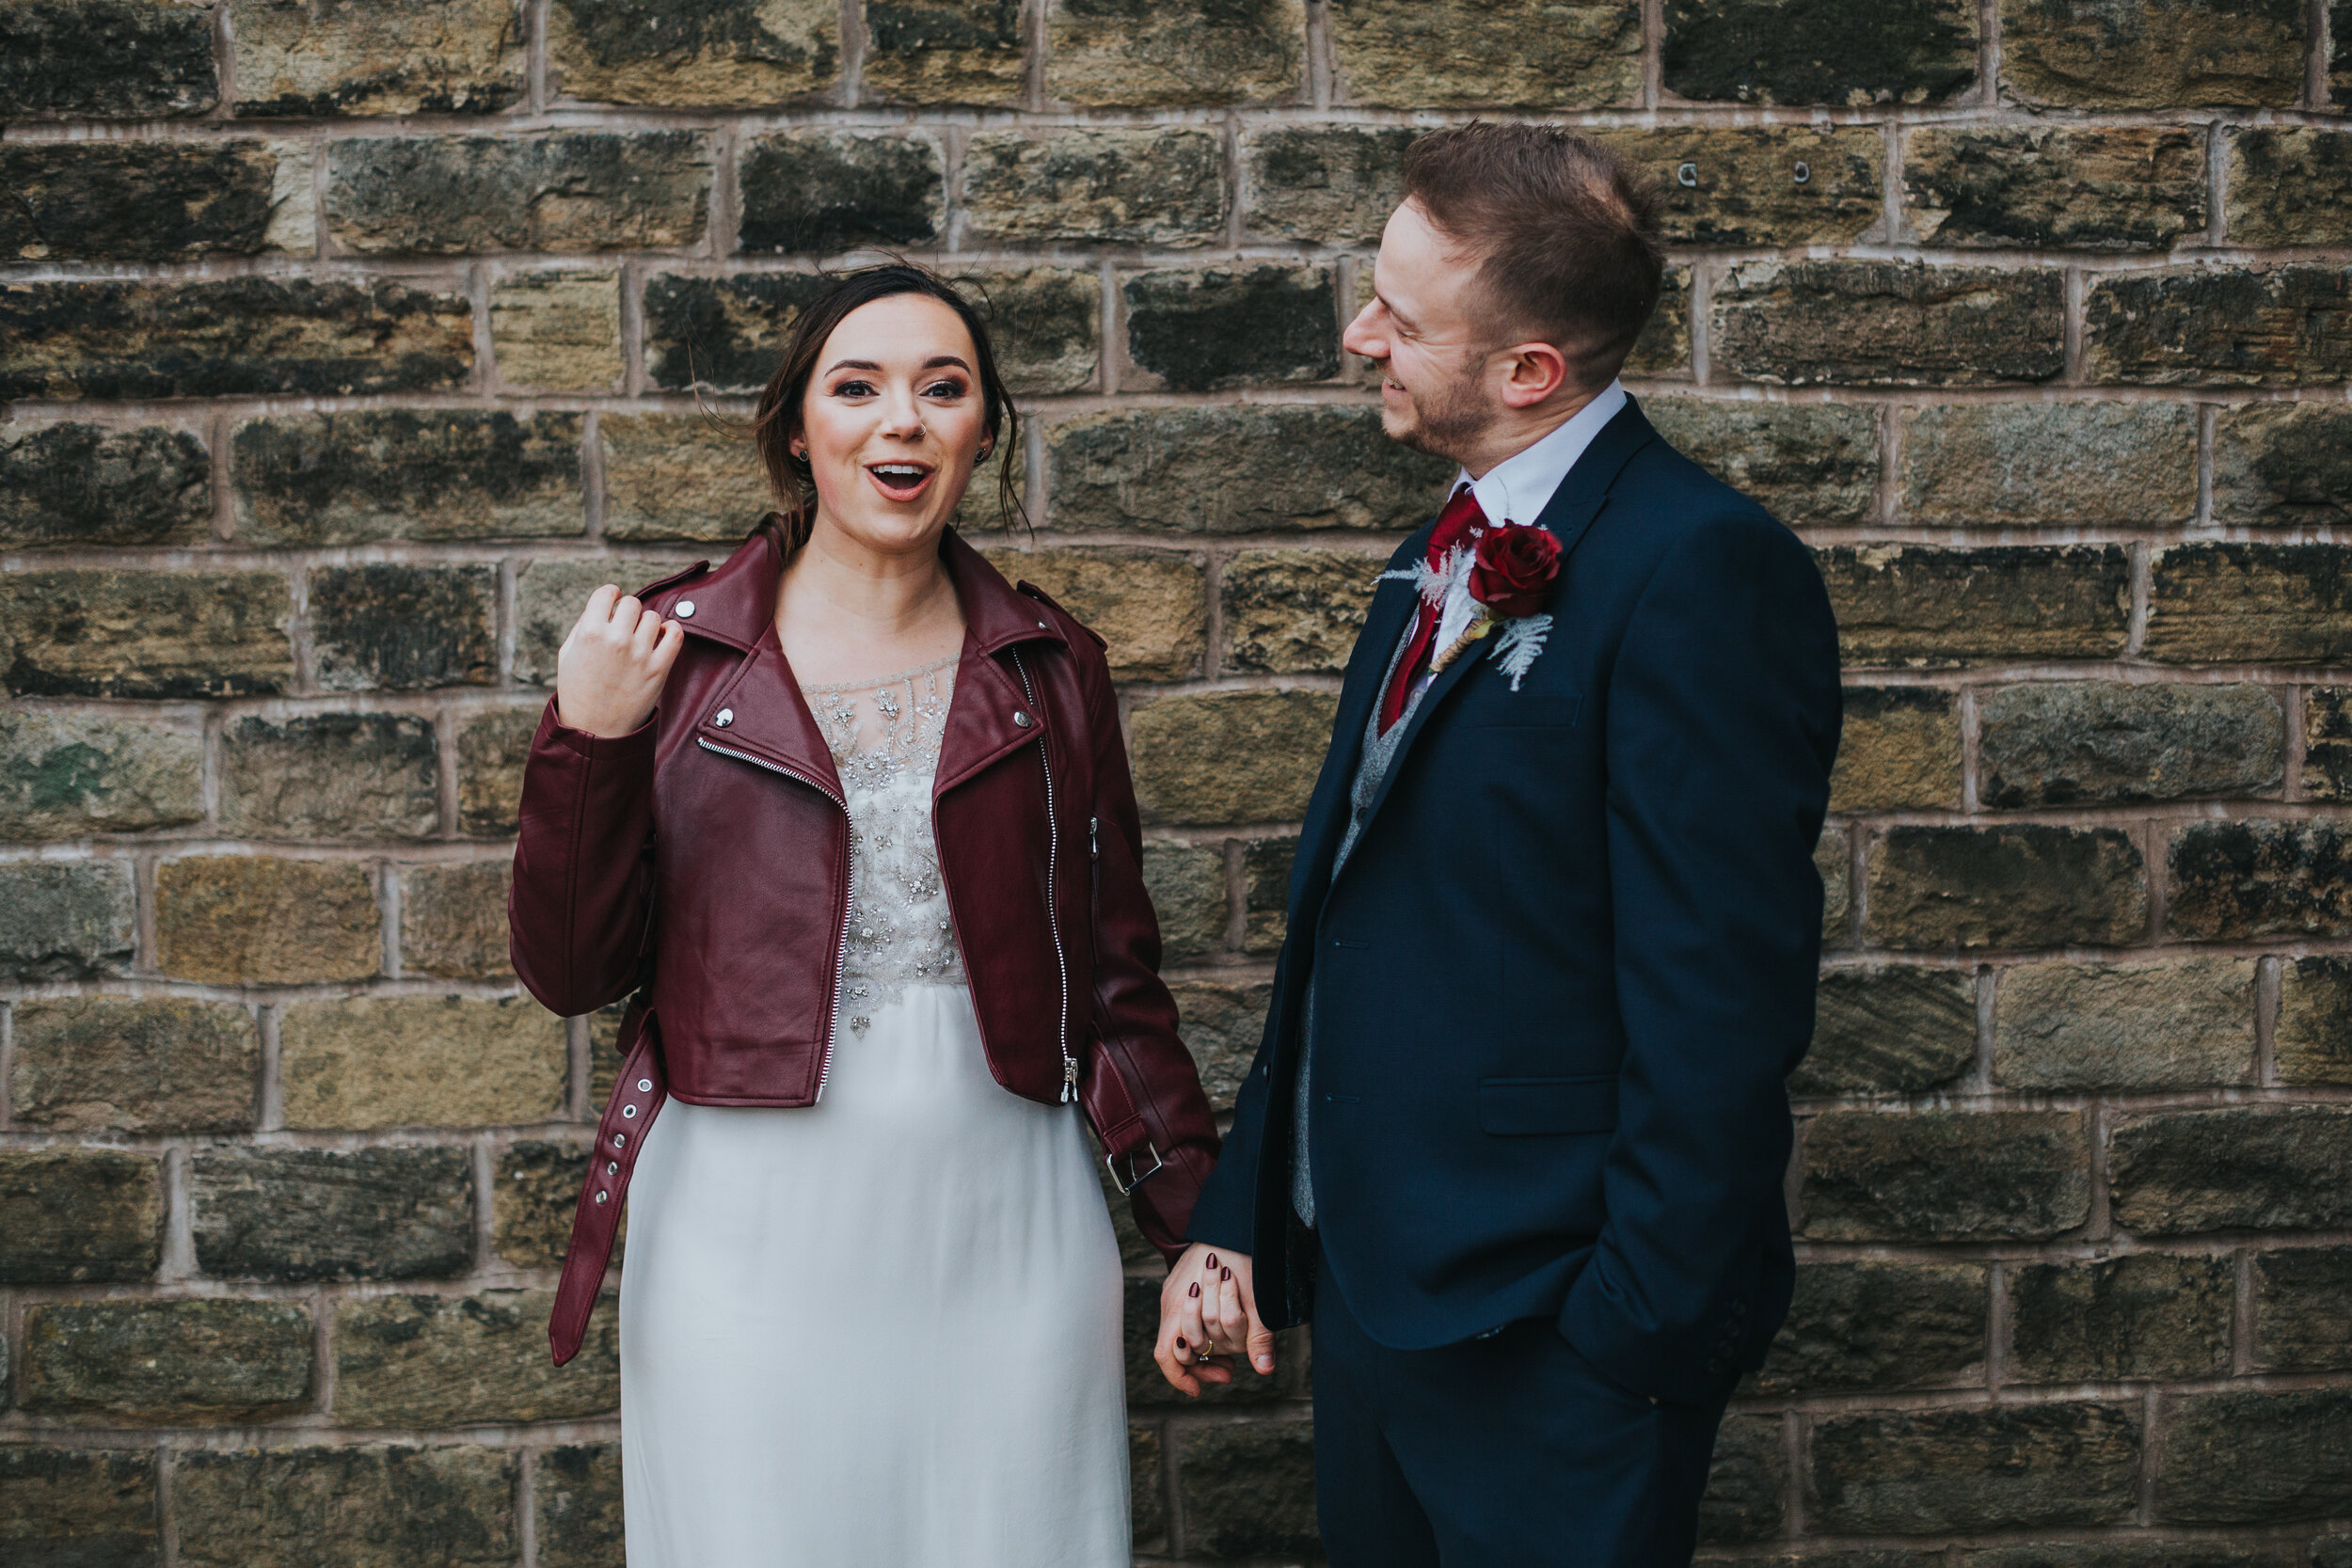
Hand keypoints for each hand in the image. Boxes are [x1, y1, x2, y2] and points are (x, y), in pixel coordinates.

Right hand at [555, 585, 683, 738]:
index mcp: (589, 632)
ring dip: (647, 625)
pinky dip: (672, 631)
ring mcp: (639, 654)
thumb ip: (584, 624)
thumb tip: (606, 605)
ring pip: (653, 618)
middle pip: (632, 603)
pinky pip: (676, 635)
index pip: (607, 593)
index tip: (613, 604)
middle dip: (628, 613)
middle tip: (624, 628)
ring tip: (639, 639)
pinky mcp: (659, 669)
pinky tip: (662, 637)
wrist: (595, 730)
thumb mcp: (567, 654)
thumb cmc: (578, 691)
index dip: (611, 596)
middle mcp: (615, 639)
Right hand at [1154, 1242, 1275, 1397]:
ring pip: (1181, 1335)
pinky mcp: (1180, 1283)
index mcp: (1181, 1306)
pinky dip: (1202, 1331)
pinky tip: (1222, 1333)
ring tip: (1229, 1357)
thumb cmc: (1243, 1256)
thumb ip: (1258, 1335)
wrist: (1234, 1220)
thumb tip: (1265, 1369)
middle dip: (1201, 1367)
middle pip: (1176, 1350)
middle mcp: (1171, 1302)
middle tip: (1228, 1372)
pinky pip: (1184, 1318)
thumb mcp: (1256, 1299)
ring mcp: (1173, 1292)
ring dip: (1204, 1350)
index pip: (1166, 1356)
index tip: (1199, 1391)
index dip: (1180, 1378)